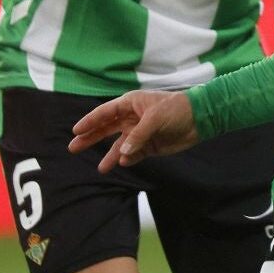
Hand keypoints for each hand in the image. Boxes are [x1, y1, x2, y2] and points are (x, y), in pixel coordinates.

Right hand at [68, 90, 198, 172]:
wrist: (200, 119)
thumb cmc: (177, 109)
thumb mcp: (156, 118)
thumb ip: (138, 135)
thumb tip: (122, 154)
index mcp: (131, 104)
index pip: (105, 113)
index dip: (90, 121)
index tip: (76, 130)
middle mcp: (132, 118)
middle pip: (106, 129)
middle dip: (90, 138)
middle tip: (73, 147)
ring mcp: (139, 133)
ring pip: (119, 145)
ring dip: (109, 155)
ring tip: (101, 168)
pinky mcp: (149, 146)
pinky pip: (133, 155)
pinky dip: (127, 159)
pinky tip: (122, 163)